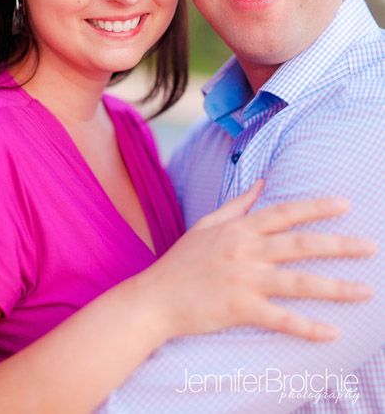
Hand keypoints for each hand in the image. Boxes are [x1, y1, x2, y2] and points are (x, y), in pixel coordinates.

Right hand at [143, 180, 376, 342]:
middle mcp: (244, 251)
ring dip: (335, 287)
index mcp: (237, 230)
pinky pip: (281, 319)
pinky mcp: (239, 308)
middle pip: (300, 245)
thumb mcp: (205, 226)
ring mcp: (242, 280)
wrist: (154, 298)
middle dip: (339, 245)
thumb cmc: (180, 262)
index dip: (315, 207)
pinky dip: (307, 327)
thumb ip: (236, 205)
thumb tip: (260, 183)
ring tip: (366, 291)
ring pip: (298, 282)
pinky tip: (332, 332)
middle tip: (371, 246)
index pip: (283, 213)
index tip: (345, 205)